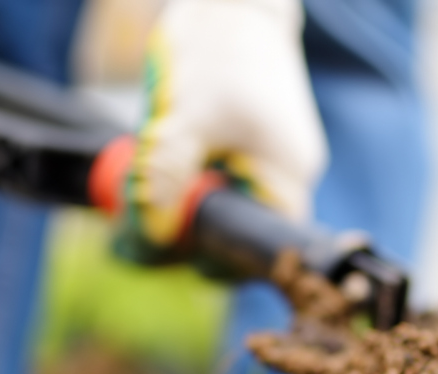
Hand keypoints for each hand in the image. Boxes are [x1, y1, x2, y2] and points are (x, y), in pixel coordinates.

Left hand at [118, 0, 327, 262]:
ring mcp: (277, 155)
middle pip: (241, 229)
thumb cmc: (213, 50)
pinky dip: (197, 175)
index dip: (216, 260)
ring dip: (190, 199)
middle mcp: (290, 172)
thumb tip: (150, 241)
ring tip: (156, 174)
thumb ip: (162, 183)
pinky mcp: (259, 139)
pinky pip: (229, 175)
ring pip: (231, 202)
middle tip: (147, 219)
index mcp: (285, 177)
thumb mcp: (179, 120)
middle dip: (194, 229)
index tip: (174, 251)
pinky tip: (172, 153)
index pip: (258, 250)